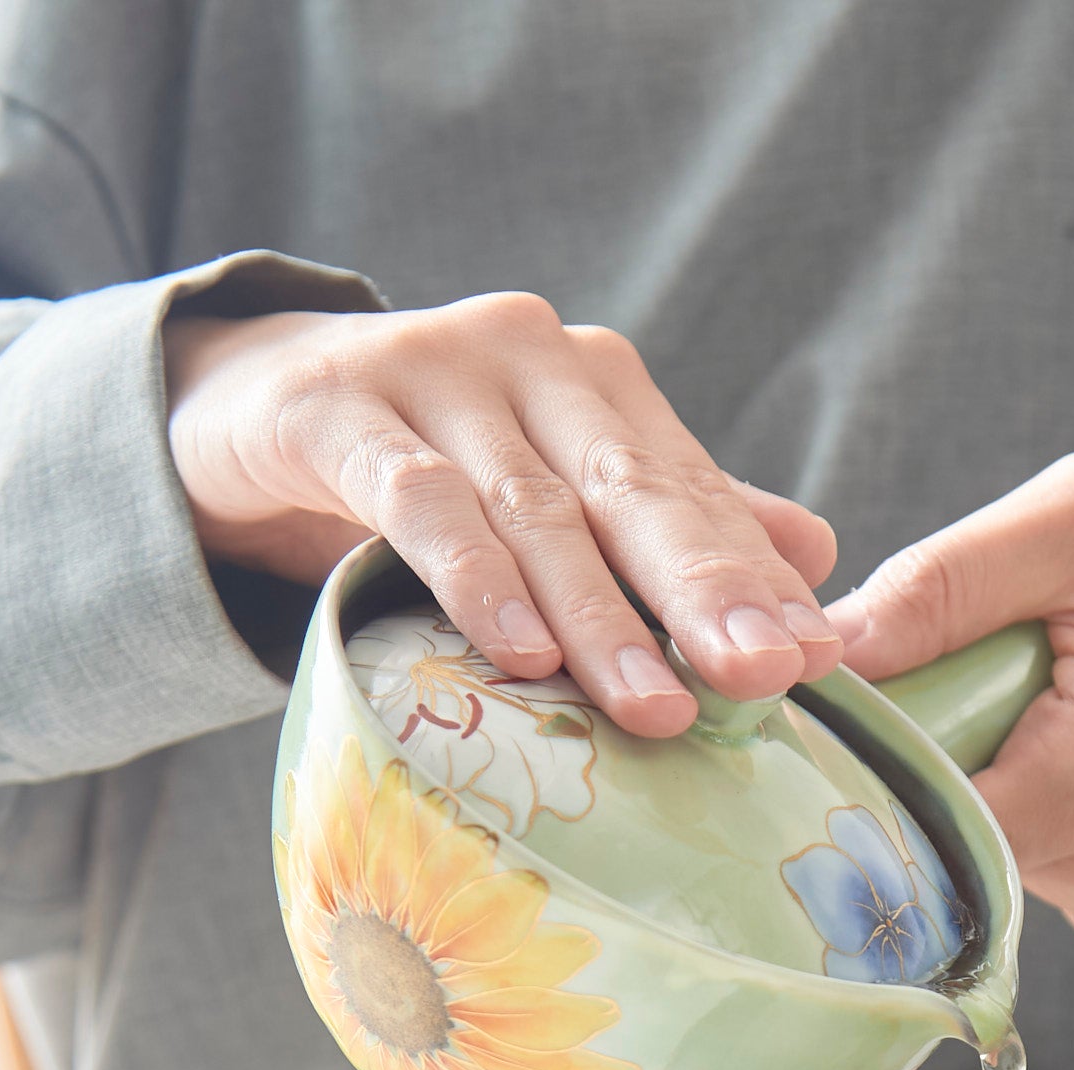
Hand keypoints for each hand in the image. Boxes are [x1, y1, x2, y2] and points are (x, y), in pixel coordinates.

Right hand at [163, 295, 842, 735]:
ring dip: (596, 616)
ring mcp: (433, 372)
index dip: (754, 577)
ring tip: (652, 706)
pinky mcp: (337, 409)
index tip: (812, 659)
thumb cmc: (433, 463)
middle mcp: (532, 359)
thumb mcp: (557, 490)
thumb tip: (819, 553)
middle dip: (702, 591)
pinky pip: (417, 499)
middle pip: (631, 492)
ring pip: (533, 509)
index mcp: (600, 384)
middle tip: (763, 676)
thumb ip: (676, 518)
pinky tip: (518, 648)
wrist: (254, 403)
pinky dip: (473, 573)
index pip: (693, 492)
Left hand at [824, 454, 1073, 954]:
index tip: (876, 688)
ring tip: (1073, 703)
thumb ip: (943, 585)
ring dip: (999, 776)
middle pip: (942, 836)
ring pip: (990, 855)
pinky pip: (1045, 868)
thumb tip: (819, 654)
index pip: (907, 814)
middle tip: (1003, 669)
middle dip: (945, 750)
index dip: (872, 751)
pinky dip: (1048, 806)